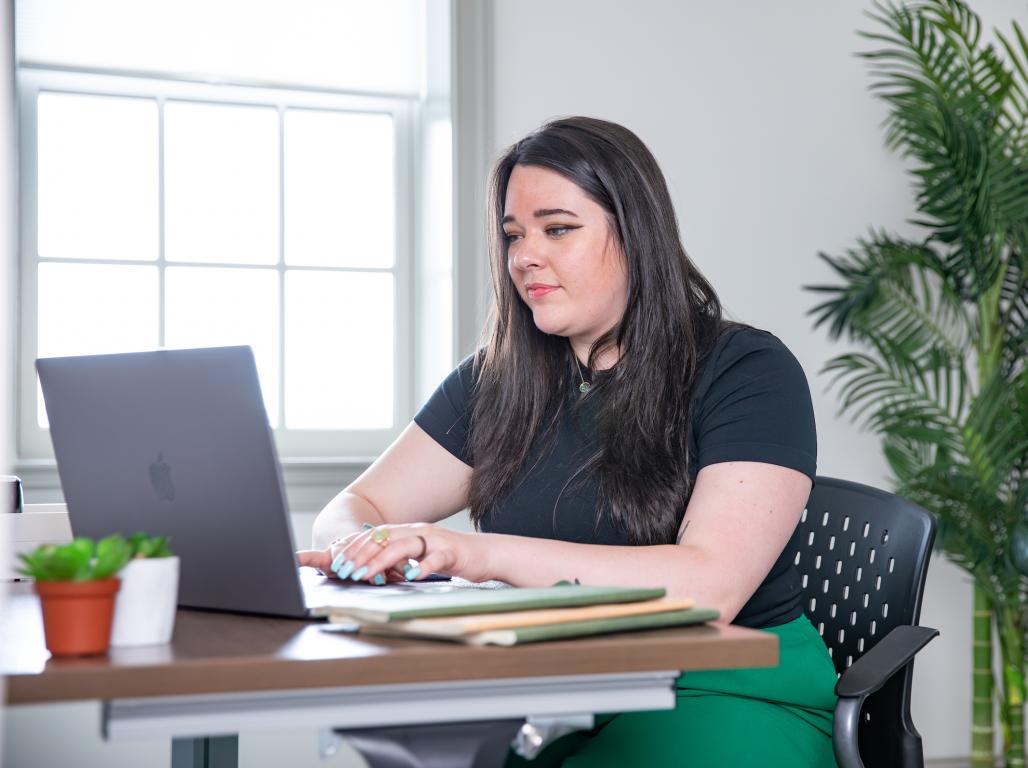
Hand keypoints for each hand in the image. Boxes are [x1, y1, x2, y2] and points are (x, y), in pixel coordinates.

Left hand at [296, 523, 486, 584]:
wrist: (485, 554)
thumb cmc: (451, 556)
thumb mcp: (420, 554)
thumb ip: (399, 557)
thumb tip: (371, 567)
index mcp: (408, 531)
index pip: (375, 535)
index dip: (355, 547)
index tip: (337, 562)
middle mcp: (418, 532)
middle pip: (384, 539)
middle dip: (361, 555)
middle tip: (344, 570)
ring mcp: (435, 540)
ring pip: (403, 547)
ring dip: (381, 561)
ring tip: (365, 574)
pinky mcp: (451, 552)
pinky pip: (435, 559)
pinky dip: (422, 567)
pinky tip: (412, 575)